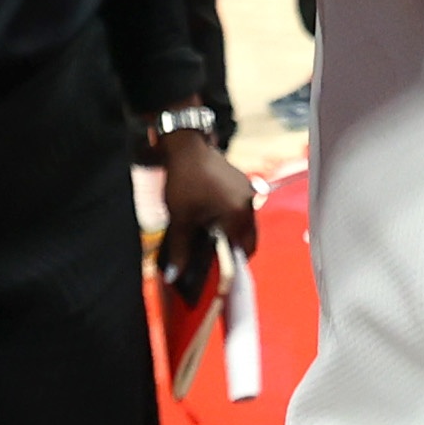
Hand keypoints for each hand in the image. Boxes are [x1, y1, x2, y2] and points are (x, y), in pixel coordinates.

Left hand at [155, 128, 256, 305]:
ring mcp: (248, 192)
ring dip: (233, 233)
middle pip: (248, 238)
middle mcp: (249, 204)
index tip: (220, 273)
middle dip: (234, 250)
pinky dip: (232, 218)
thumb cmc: (184, 182)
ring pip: (246, 224)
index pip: (243, 251)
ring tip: (211, 238)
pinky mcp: (243, 183)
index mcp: (237, 215)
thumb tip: (174, 277)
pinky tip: (213, 218)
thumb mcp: (180, 219)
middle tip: (215, 257)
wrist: (187, 147)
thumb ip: (181, 250)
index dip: (232, 265)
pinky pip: (243, 208)